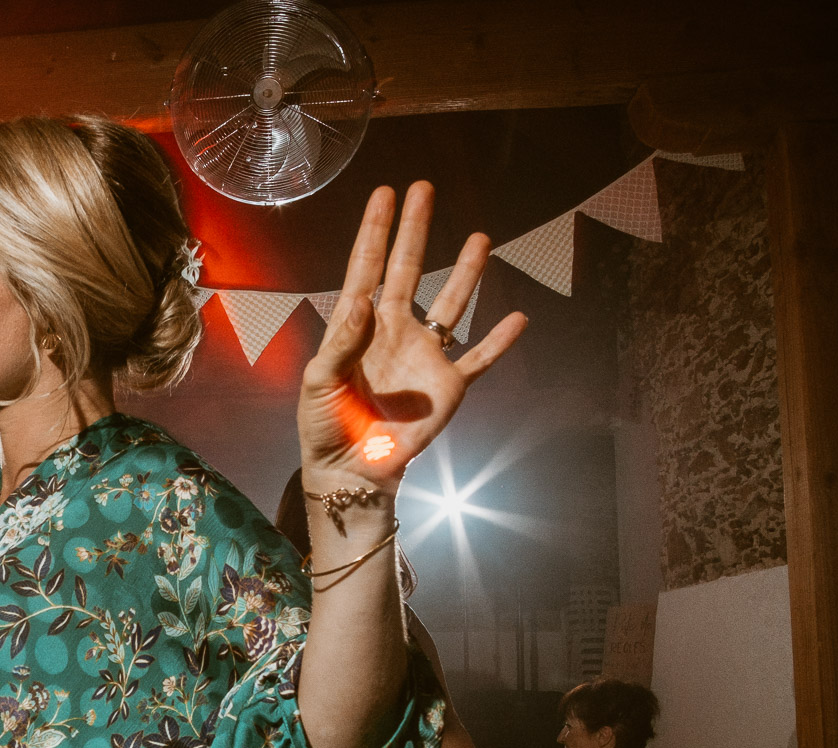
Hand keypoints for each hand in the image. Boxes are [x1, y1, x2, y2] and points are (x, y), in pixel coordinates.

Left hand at [297, 182, 528, 490]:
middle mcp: (394, 331)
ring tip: (480, 238)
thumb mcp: (319, 382)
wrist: (351, 469)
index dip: (376, 232)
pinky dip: (500, 341)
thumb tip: (366, 300)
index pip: (367, 269)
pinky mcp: (448, 386)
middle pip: (408, 270)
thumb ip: (342, 341)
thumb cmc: (325, 425)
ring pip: (452, 304)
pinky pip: (479, 358)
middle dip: (415, 230)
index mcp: (357, 326)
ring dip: (466, 273)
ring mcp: (424, 356)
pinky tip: (518, 318)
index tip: (385, 195)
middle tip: (424, 189)